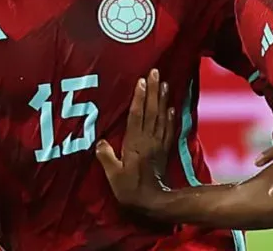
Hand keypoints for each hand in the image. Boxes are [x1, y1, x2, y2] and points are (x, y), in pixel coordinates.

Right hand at [96, 70, 174, 210]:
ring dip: (163, 99)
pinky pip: (169, 129)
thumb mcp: (113, 175)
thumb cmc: (129, 189)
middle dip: (153, 90)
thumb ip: (106, 157)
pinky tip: (172, 107)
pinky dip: (171, 117)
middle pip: (151, 110)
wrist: (153, 201)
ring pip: (161, 116)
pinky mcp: (165, 149)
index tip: (141, 81)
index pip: (136, 115)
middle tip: (156, 72)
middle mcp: (148, 140)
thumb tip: (100, 141)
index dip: (139, 98)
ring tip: (164, 83)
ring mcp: (158, 143)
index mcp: (134, 143)